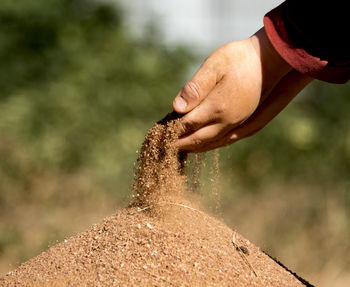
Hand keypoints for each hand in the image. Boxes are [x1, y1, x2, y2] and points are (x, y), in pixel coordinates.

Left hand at [172, 28, 305, 152]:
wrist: (268, 61)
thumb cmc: (238, 58)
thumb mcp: (215, 65)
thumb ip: (195, 87)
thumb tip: (177, 108)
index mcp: (217, 107)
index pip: (187, 124)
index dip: (171, 130)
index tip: (158, 135)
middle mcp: (227, 121)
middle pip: (197, 138)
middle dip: (179, 144)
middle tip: (163, 148)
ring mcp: (236, 123)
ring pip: (210, 143)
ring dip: (192, 147)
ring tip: (178, 150)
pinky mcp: (242, 122)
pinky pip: (223, 140)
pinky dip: (208, 145)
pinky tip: (202, 145)